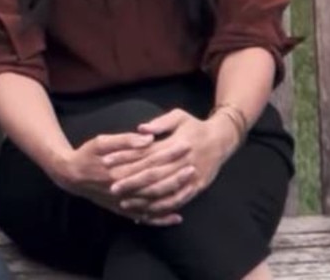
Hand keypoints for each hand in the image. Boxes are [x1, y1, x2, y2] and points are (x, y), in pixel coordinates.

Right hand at [50, 132, 179, 224]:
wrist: (70, 177)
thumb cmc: (86, 155)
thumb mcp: (101, 141)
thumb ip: (125, 140)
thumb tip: (148, 138)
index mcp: (120, 170)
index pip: (151, 161)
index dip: (169, 153)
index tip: (185, 144)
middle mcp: (124, 189)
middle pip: (156, 182)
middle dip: (177, 173)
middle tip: (194, 164)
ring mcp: (124, 202)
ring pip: (154, 202)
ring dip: (174, 196)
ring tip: (192, 187)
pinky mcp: (123, 211)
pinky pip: (145, 217)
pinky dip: (161, 219)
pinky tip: (177, 217)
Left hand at [108, 109, 237, 217]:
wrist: (222, 139)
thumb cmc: (195, 126)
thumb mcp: (179, 116)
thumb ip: (159, 123)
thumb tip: (141, 129)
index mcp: (174, 144)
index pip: (145, 153)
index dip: (126, 158)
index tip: (108, 161)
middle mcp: (181, 163)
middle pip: (152, 175)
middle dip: (131, 183)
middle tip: (112, 188)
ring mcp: (190, 177)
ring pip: (164, 192)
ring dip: (143, 199)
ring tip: (125, 203)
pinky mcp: (197, 188)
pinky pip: (178, 201)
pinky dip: (162, 209)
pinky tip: (148, 213)